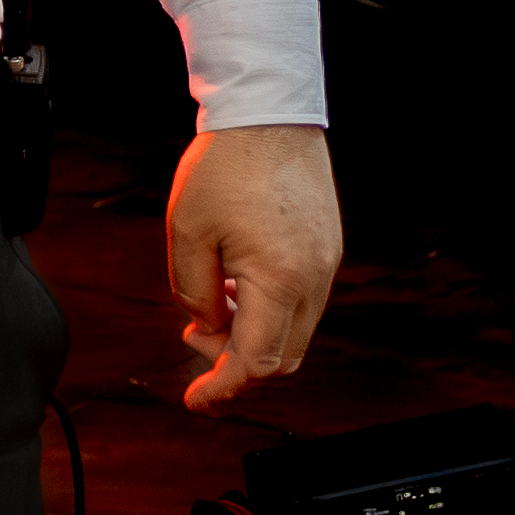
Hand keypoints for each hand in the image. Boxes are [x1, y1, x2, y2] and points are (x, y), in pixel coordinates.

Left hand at [165, 124, 341, 413]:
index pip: (256, 362)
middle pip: (282, 357)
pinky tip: (237, 280)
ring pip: (295, 330)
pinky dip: (269, 306)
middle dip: (234, 361)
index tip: (198, 400)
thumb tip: (208, 326)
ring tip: (212, 299)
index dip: (223, 387)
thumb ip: (193, 292)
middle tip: (194, 337)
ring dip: (252, 331)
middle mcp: (314, 279)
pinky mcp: (327, 247)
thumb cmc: (225, 165)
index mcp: (280, 280)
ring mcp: (327, 264)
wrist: (268, 113)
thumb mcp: (187, 233)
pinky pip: (303, 300)